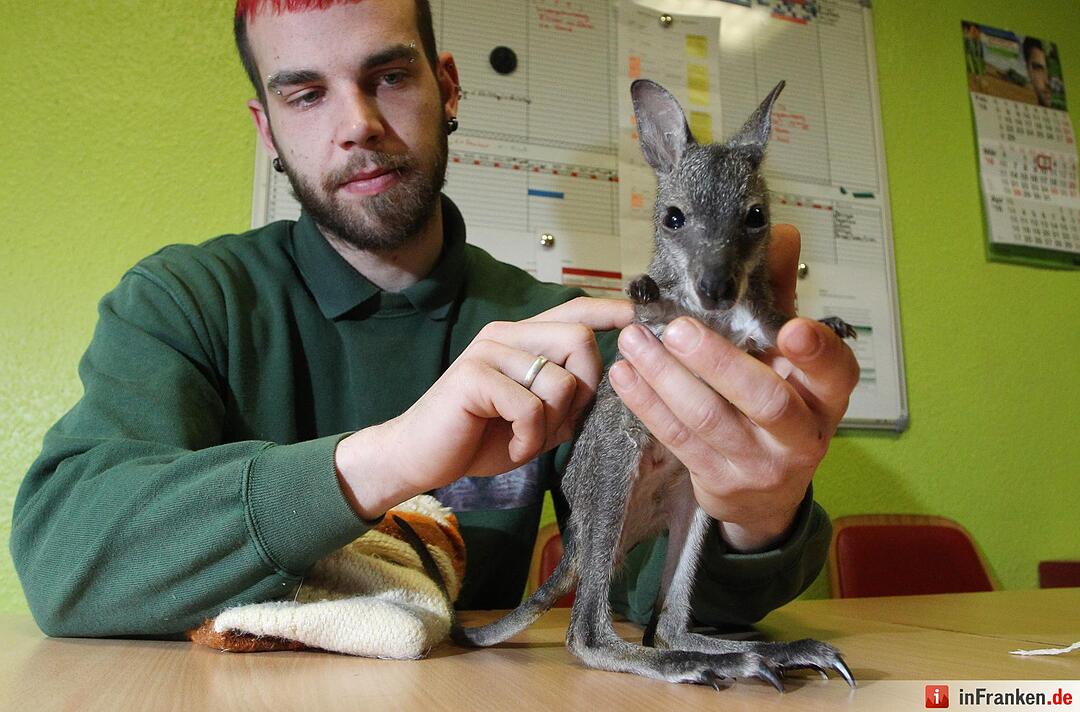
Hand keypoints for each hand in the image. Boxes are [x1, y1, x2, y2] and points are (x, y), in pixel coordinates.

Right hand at [335, 297, 633, 518]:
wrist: (419, 456)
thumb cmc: (479, 435)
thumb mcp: (535, 416)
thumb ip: (565, 395)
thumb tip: (610, 380)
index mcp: (521, 338)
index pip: (573, 309)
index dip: (609, 310)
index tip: (640, 313)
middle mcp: (506, 335)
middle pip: (579, 340)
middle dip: (585, 390)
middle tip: (558, 423)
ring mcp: (489, 351)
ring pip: (560, 381)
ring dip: (552, 425)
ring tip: (526, 439)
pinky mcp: (474, 376)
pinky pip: (531, 407)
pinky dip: (529, 439)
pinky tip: (511, 447)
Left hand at [608, 225, 859, 551]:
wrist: (763, 494)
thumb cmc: (778, 405)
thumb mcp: (786, 356)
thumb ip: (780, 296)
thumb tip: (779, 233)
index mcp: (826, 397)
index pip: (835, 373)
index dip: (817, 352)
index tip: (792, 328)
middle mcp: (800, 434)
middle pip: (767, 401)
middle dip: (720, 363)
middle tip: (678, 329)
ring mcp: (757, 462)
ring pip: (710, 420)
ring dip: (666, 378)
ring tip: (634, 340)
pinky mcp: (716, 478)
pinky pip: (677, 438)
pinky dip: (648, 404)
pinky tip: (625, 374)